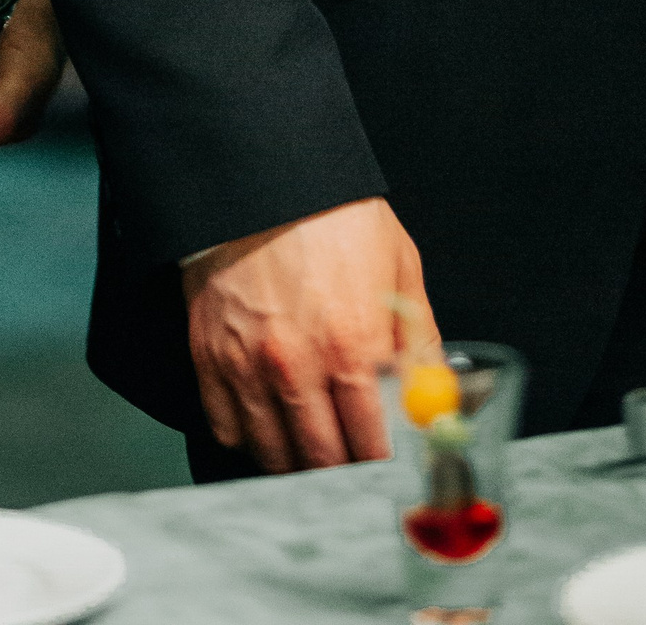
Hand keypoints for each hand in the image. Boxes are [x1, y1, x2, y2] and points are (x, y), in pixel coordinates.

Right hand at [182, 197, 432, 474]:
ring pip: (274, 455)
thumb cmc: (335, 214)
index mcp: (354, 345)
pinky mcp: (210, 361)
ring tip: (315, 441)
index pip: (373, 444)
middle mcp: (298, 367)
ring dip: (298, 459)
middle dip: (344, 468)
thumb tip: (436, 392)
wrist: (262, 176)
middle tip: (355, 458)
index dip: (385, 464)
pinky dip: (250, 434)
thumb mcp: (398, 264)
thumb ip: (419, 337)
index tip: (390, 465)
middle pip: (323, 461)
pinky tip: (269, 414)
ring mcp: (248, 368)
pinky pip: (228, 430)